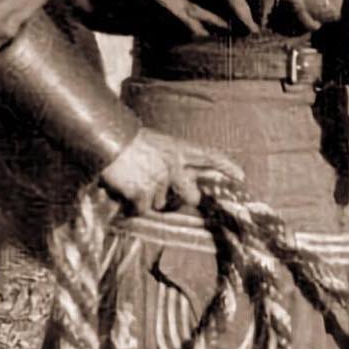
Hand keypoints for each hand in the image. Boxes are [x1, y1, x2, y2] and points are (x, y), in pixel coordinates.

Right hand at [99, 127, 244, 212]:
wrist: (107, 141)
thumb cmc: (126, 139)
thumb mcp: (154, 143)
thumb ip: (168, 160)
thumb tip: (171, 181)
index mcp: (177, 149)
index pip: (208, 156)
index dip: (226, 166)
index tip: (241, 176)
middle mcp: (173, 167)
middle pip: (191, 196)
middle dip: (187, 200)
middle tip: (177, 197)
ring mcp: (159, 182)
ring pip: (159, 204)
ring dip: (147, 198)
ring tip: (132, 180)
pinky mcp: (143, 194)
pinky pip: (142, 209)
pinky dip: (132, 204)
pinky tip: (123, 190)